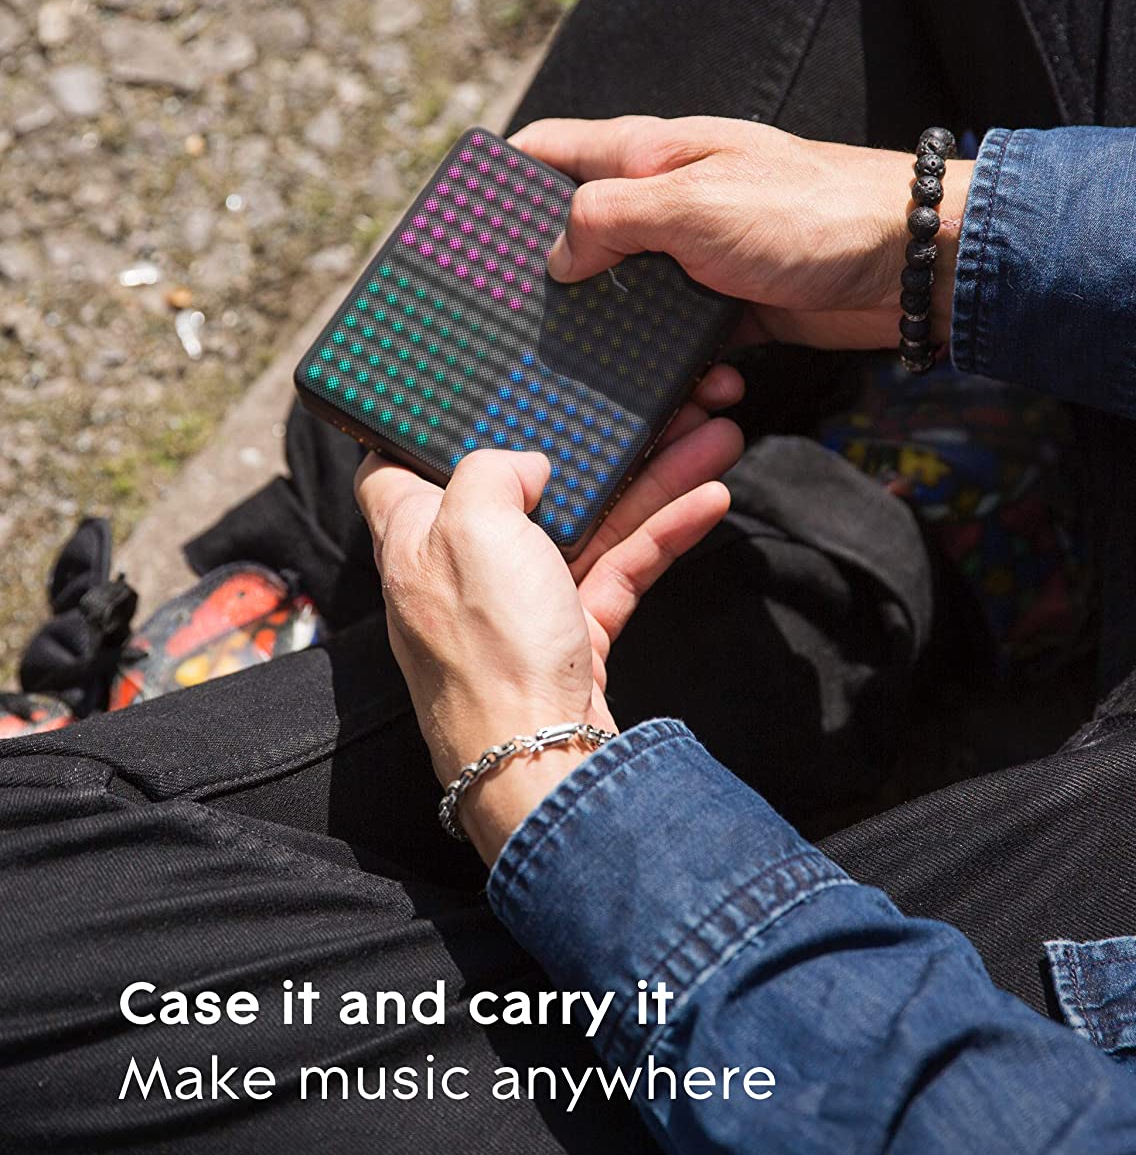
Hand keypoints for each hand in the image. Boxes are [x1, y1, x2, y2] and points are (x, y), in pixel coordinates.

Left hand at [355, 366, 743, 863]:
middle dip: (597, 439)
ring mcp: (523, 599)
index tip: (482, 390)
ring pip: (592, 517)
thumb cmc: (489, 652)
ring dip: (655, 474)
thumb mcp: (471, 529)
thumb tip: (527, 462)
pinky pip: (623, 564)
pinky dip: (664, 531)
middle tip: (657, 401)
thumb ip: (490, 471)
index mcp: (418, 533)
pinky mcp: (574, 630)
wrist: (542, 764)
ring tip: (715, 431)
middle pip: (532, 480)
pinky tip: (710, 499)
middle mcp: (466, 562)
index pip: (402, 463)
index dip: (434, 424)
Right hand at [509, 115, 971, 350]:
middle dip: (548, 271)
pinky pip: (683, 335)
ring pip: (631, 292)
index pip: (553, 149)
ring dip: (613, 330)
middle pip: (584, 228)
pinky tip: (678, 388)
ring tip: (583, 371)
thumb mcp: (694, 203)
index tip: (456, 224)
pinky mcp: (735, 303)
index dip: (501, 178)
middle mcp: (670, 197)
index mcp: (651, 152)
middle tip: (509, 321)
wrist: (910, 263)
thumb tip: (553, 255)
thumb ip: (612, 218)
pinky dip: (675, 362)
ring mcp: (702, 253)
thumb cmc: (810, 213)